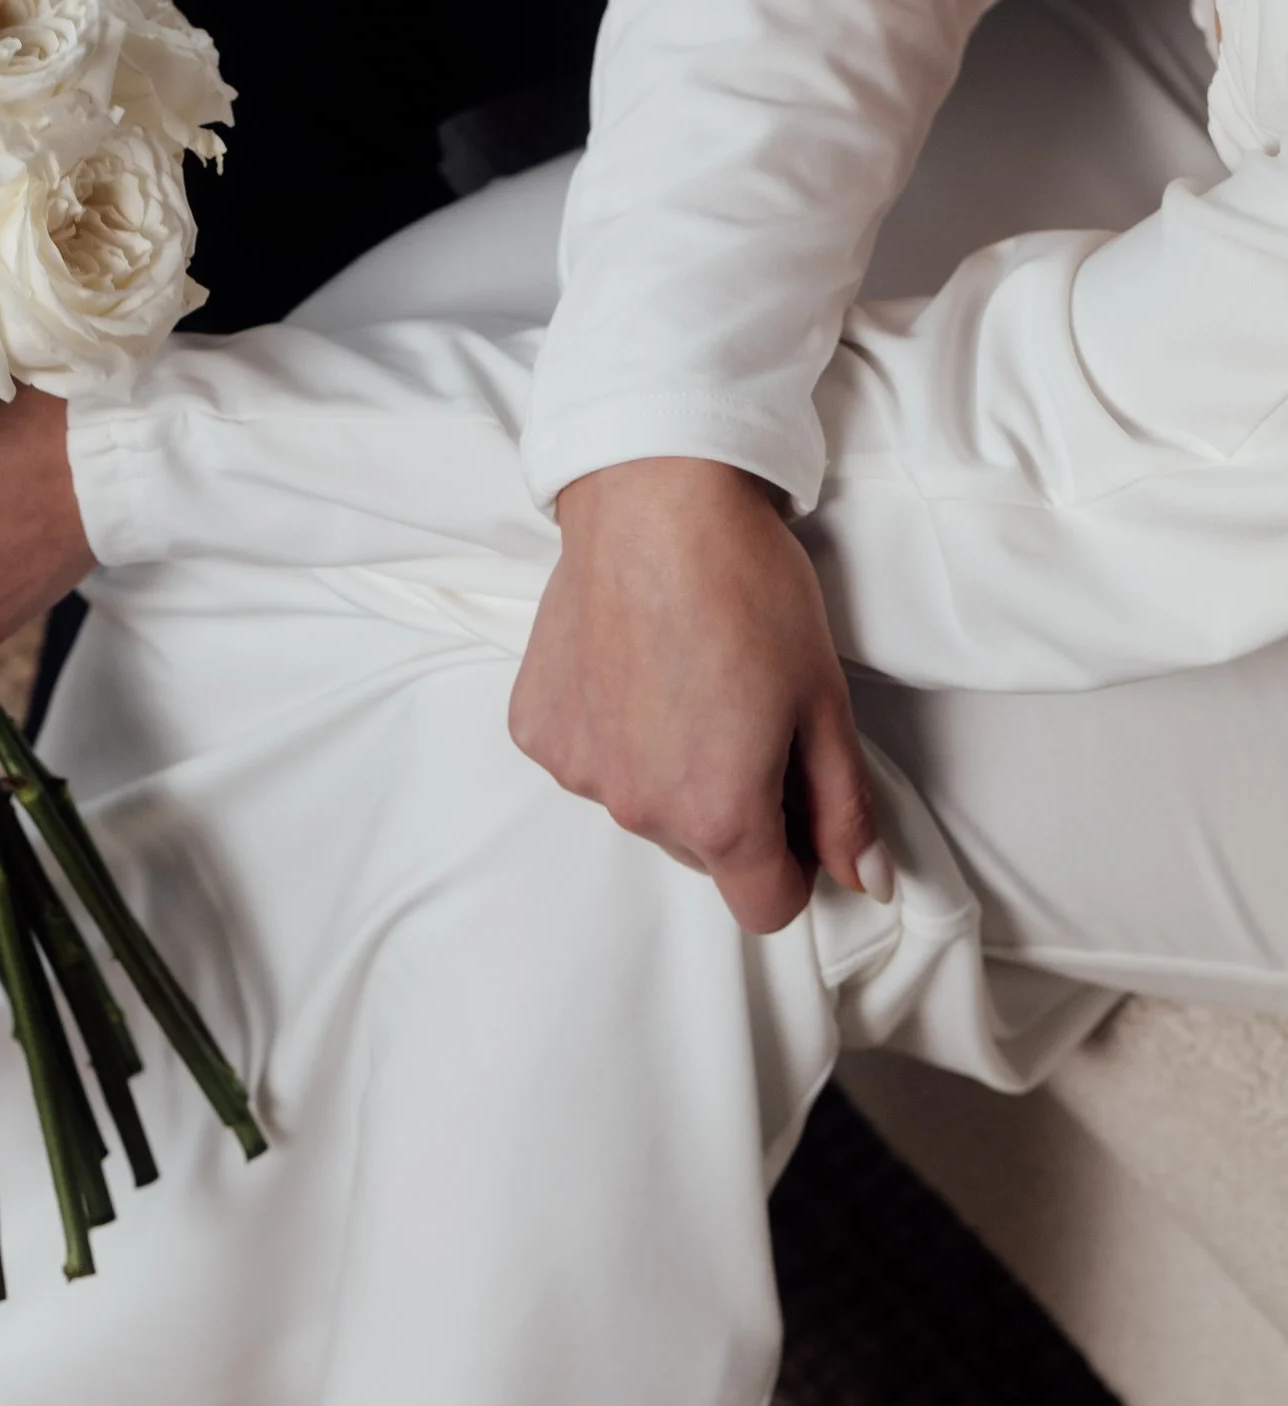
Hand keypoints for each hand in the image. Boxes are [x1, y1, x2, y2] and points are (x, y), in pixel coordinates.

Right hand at [508, 457, 887, 935]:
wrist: (655, 499)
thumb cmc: (749, 588)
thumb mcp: (825, 701)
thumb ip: (845, 808)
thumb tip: (868, 881)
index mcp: (721, 814)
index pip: (766, 906)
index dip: (797, 862)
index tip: (799, 801)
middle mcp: (639, 810)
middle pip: (703, 854)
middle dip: (731, 807)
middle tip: (747, 714)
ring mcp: (579, 771)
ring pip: (642, 806)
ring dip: (666, 769)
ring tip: (685, 678)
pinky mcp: (537, 730)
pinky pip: (588, 760)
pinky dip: (612, 731)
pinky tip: (630, 666)